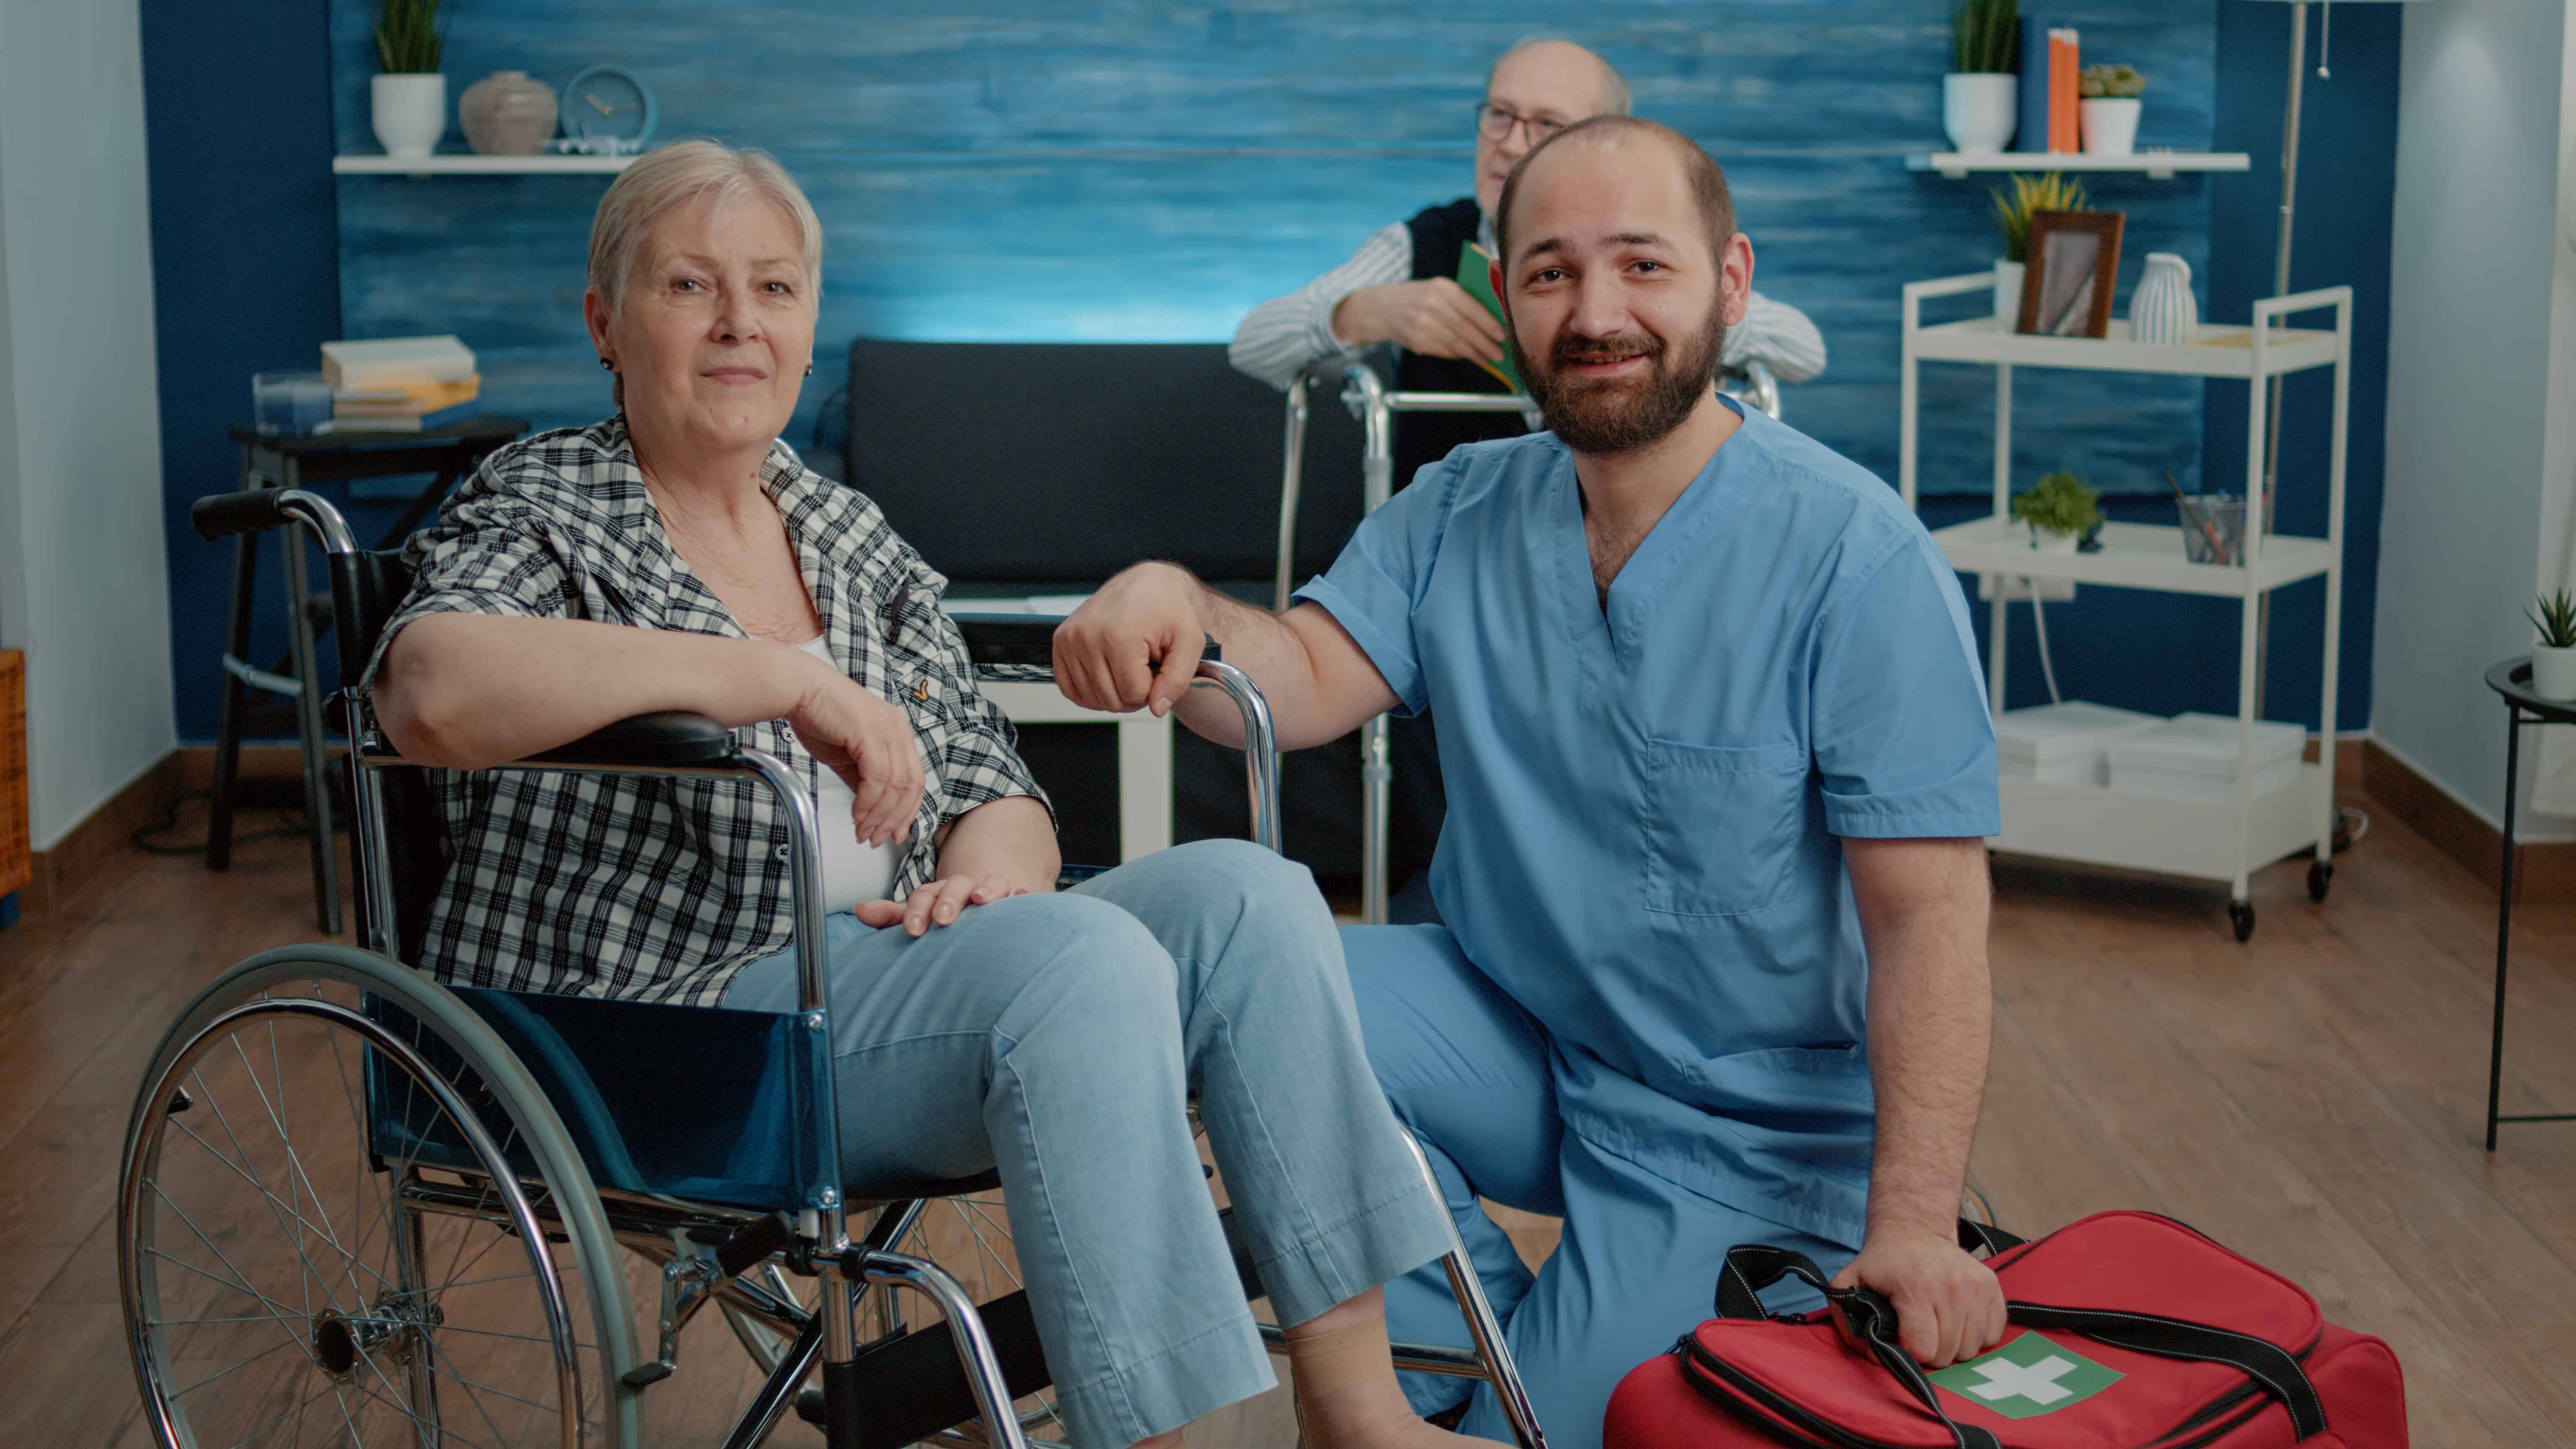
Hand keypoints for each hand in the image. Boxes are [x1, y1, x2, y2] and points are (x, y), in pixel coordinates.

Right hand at [787, 657, 925, 846]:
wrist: (798, 689)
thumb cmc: (819, 715)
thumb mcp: (848, 755)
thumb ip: (862, 780)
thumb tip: (870, 808)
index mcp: (898, 732)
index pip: (914, 780)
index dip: (907, 811)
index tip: (895, 833)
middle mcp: (899, 730)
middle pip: (911, 786)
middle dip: (894, 819)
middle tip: (877, 839)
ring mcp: (888, 730)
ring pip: (895, 786)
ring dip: (879, 816)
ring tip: (863, 832)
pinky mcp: (871, 733)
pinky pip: (878, 779)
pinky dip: (869, 802)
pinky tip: (857, 815)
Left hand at [855, 874, 1024, 935]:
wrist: (976, 914)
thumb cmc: (942, 922)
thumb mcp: (917, 920)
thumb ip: (890, 916)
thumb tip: (857, 909)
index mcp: (937, 893)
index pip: (925, 894)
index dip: (917, 910)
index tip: (913, 930)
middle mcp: (964, 889)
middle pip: (956, 885)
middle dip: (949, 900)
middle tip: (943, 920)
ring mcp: (991, 893)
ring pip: (991, 883)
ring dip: (987, 888)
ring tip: (982, 900)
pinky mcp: (1014, 903)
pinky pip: (1021, 895)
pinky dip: (1022, 895)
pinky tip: (1023, 896)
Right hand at [1054, 563, 1203, 717]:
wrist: (1147, 583)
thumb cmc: (1168, 609)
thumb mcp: (1189, 642)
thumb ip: (1177, 680)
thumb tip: (1157, 708)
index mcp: (1118, 636)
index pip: (1133, 694)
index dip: (1151, 689)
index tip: (1157, 668)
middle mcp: (1088, 636)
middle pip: (1110, 699)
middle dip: (1133, 693)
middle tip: (1144, 668)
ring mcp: (1070, 639)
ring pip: (1091, 698)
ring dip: (1112, 691)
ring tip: (1127, 666)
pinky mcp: (1061, 641)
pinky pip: (1069, 688)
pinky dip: (1089, 691)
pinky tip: (1107, 675)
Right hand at [1332, 279, 1508, 364]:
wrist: (1382, 308)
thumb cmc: (1418, 296)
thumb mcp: (1439, 288)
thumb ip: (1462, 300)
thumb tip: (1492, 319)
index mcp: (1442, 288)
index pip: (1471, 308)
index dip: (1489, 324)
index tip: (1503, 334)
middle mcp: (1432, 305)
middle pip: (1466, 329)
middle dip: (1486, 344)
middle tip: (1500, 353)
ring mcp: (1422, 325)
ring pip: (1456, 343)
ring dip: (1475, 353)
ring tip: (1489, 359)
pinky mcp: (1417, 341)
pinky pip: (1444, 350)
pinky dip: (1458, 355)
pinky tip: (1469, 357)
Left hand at [1831, 1228, 2005, 1367]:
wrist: (1914, 1228)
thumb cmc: (1882, 1262)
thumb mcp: (1850, 1282)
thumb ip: (1846, 1319)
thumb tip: (1872, 1353)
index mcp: (1916, 1288)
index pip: (1923, 1349)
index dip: (1909, 1352)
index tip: (1902, 1338)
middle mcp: (1952, 1287)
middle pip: (1948, 1353)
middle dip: (1930, 1352)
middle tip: (1918, 1332)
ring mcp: (1976, 1286)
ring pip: (1972, 1348)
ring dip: (1953, 1346)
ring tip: (1937, 1326)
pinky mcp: (1992, 1286)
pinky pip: (1993, 1334)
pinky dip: (1976, 1336)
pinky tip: (1958, 1320)